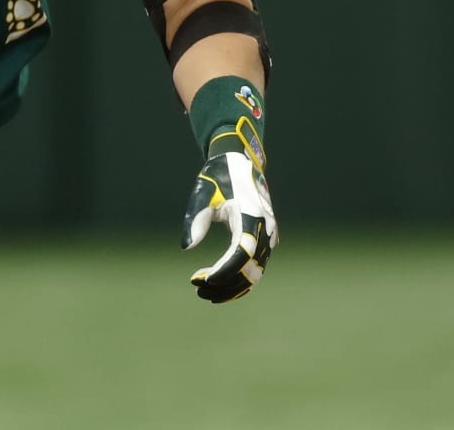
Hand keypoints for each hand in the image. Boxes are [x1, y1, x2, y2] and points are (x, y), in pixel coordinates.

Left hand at [182, 141, 277, 302]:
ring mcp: (268, 235)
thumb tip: (186, 247)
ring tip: (204, 291)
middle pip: (250, 269)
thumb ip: (196, 219)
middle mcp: (265, 229)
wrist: (238, 162)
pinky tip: (219, 286)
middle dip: (225, 284)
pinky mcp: (264, 239)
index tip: (202, 280)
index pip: (242, 254)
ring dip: (232, 285)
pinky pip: (256, 266)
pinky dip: (240, 279)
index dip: (223, 271)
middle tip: (197, 288)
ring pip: (255, 272)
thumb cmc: (218, 176)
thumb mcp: (203, 193)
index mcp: (251, 216)